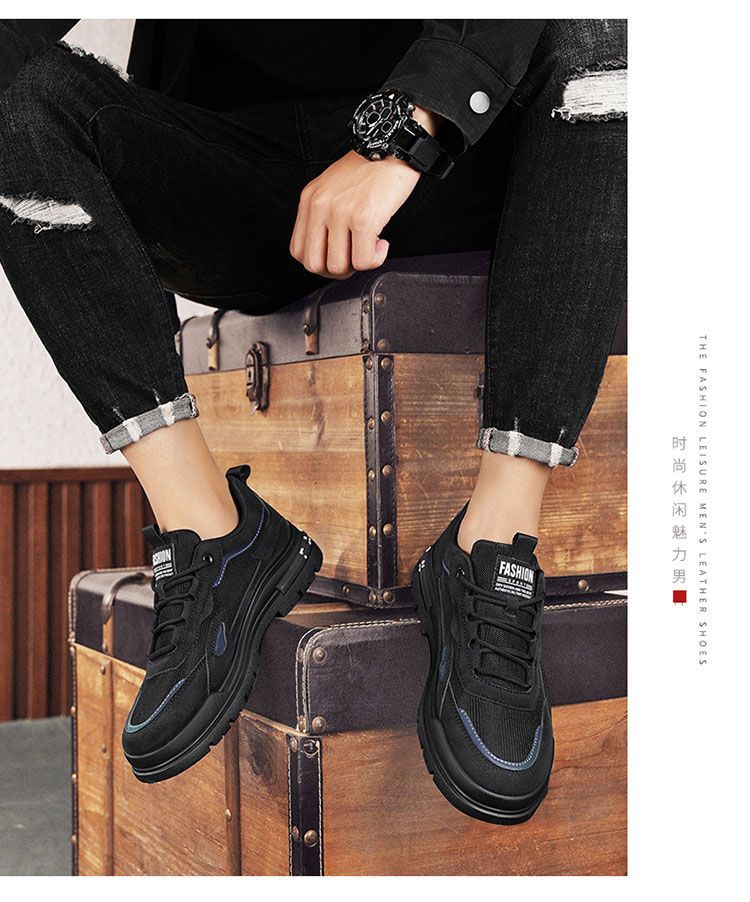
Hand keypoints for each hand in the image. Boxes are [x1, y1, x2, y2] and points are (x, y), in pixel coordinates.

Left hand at [290, 150, 419, 278]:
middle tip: (354, 259)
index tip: (338, 256)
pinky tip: (381, 243)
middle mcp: (320, 206)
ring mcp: (340, 213)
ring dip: (357, 265)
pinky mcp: (363, 218)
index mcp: (310, 200)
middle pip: (314, 264)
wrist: (394, 145)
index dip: (319, 263)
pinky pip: (363, 261)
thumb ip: (325, 215)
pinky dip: (375, 259)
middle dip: (336, 271)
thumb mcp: (333, 187)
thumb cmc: (370, 168)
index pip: (298, 250)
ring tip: (370, 247)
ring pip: (338, 266)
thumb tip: (330, 249)